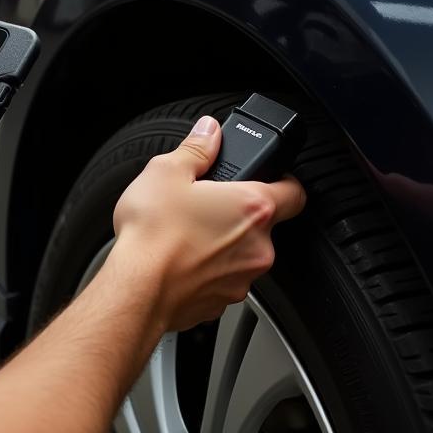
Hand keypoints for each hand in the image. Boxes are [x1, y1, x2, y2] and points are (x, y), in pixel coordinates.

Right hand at [111, 116, 305, 331]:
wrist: (137, 289)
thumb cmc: (153, 234)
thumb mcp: (167, 171)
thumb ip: (196, 148)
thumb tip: (209, 131)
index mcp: (252, 208)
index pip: (295, 192)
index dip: (283, 180)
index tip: (267, 177)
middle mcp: (258, 247)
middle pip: (263, 223)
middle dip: (236, 212)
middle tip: (205, 202)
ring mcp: (243, 279)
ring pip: (242, 253)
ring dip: (222, 242)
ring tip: (185, 231)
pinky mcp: (223, 302)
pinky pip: (223, 277)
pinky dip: (207, 268)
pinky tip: (179, 257)